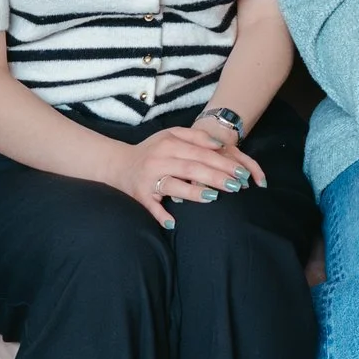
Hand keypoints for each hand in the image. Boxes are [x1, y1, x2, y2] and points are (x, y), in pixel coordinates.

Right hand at [112, 124, 261, 228]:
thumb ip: (195, 136)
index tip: (241, 171)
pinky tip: (173, 222)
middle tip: (237, 185)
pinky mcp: (139, 195)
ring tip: (213, 197)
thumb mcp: (171, 135)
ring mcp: (149, 178)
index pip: (201, 153)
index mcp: (169, 143)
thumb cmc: (151, 150)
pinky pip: (150, 206)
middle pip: (192, 168)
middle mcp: (159, 159)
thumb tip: (219, 145)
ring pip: (173, 185)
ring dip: (193, 192)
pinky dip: (160, 215)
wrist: (117, 164)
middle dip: (216, 177)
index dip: (222, 162)